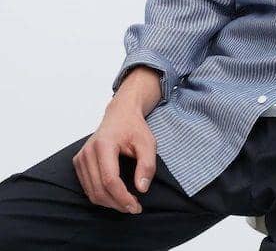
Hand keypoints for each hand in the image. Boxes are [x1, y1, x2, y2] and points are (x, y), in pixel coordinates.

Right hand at [72, 99, 156, 213]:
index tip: (136, 206)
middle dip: (117, 203)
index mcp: (104, 145)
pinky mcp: (79, 163)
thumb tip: (141, 188)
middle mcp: (88, 152)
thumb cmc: (134, 127)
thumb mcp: (148, 142)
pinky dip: (101, 196)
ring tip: (127, 203)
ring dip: (109, 203)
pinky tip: (116, 196)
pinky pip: (88, 187)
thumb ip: (147, 164)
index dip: (123, 197)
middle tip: (134, 208)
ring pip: (91, 192)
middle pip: (99, 189)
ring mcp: (80, 158)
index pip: (110, 180)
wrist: (120, 115)